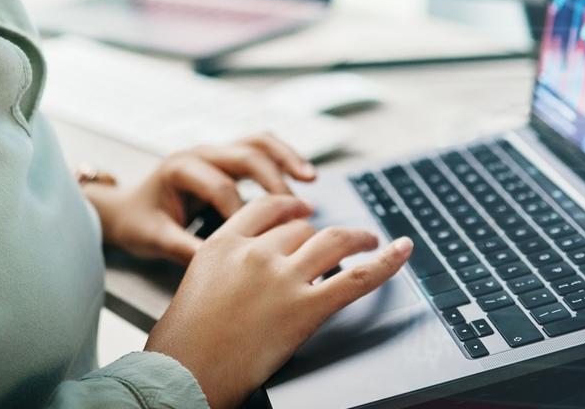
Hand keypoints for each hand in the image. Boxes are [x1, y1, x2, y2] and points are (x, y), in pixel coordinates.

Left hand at [82, 131, 317, 263]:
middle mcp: (200, 153)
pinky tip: (303, 174)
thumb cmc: (138, 221)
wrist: (126, 207)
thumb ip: (185, 250)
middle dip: (274, 181)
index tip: (263, 242)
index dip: (244, 215)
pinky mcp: (226, 158)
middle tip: (298, 209)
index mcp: (179, 169)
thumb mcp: (155, 238)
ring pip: (257, 143)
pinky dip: (282, 157)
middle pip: (246, 156)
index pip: (221, 188)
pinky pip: (260, 148)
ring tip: (310, 178)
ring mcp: (215, 151)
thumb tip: (222, 269)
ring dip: (285, 158)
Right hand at [145, 194, 412, 408]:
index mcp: (224, 244)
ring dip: (357, 238)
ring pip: (331, 241)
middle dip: (318, 238)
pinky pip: (357, 278)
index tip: (304, 212)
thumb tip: (252, 271)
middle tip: (334, 248)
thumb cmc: (183, 344)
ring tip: (370, 240)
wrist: (182, 376)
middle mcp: (255, 252)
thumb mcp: (196, 284)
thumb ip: (227, 266)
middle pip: (301, 229)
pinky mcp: (306, 308)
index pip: (268, 209)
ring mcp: (282, 278)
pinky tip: (402, 250)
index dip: (292, 208)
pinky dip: (386, 262)